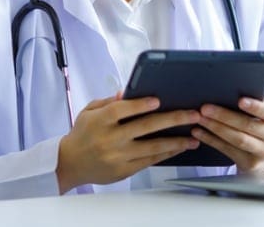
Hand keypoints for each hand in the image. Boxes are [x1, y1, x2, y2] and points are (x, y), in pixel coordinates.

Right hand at [56, 91, 199, 193]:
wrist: (69, 164)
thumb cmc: (82, 134)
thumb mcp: (89, 112)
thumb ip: (109, 102)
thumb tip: (126, 92)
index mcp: (100, 121)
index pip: (121, 110)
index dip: (140, 105)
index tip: (158, 100)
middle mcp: (110, 139)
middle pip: (145, 127)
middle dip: (173, 120)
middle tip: (193, 115)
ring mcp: (118, 156)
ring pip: (152, 147)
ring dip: (177, 141)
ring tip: (194, 137)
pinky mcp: (124, 170)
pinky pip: (150, 161)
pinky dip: (166, 154)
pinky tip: (179, 148)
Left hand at [192, 97, 263, 173]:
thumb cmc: (262, 121)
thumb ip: (256, 100)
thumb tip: (232, 88)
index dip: (256, 107)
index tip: (240, 100)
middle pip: (248, 125)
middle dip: (224, 116)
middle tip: (206, 108)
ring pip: (237, 139)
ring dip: (216, 128)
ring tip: (201, 118)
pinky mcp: (250, 163)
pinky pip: (228, 150)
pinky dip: (211, 140)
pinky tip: (200, 132)